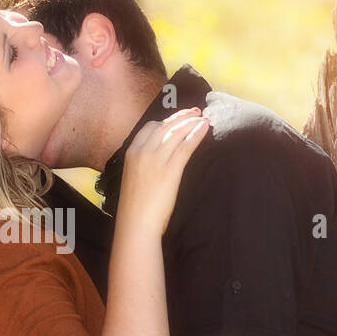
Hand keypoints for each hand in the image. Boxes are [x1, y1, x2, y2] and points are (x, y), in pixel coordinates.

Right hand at [118, 108, 208, 235]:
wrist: (135, 224)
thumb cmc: (135, 206)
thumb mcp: (134, 177)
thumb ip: (143, 163)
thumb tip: (158, 157)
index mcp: (131, 152)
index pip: (149, 127)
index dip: (166, 120)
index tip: (178, 118)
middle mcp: (142, 152)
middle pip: (165, 126)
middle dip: (182, 116)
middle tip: (196, 111)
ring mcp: (156, 160)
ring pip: (176, 132)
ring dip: (191, 122)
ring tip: (203, 118)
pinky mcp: (170, 170)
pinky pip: (186, 146)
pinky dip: (196, 134)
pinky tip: (205, 128)